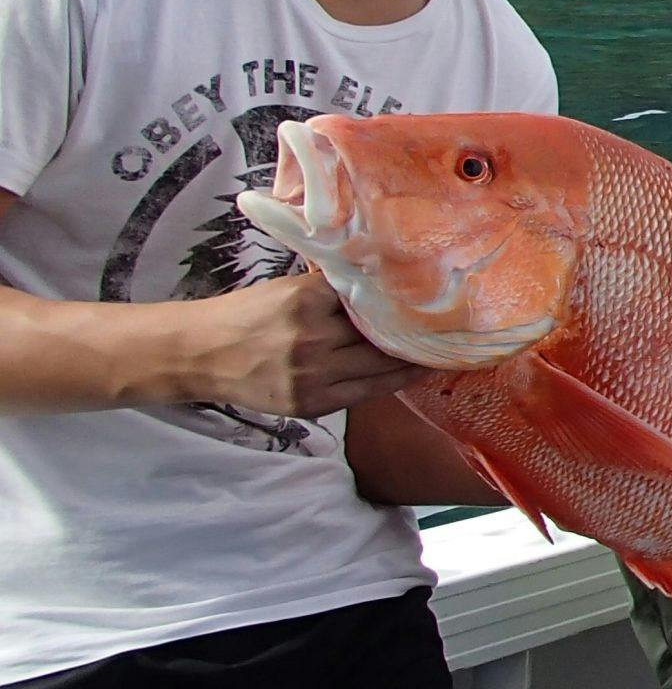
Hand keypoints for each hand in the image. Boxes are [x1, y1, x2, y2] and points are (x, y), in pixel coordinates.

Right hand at [183, 271, 432, 416]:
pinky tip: (415, 372)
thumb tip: (382, 286)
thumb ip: (330, 290)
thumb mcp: (287, 289)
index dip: (401, 300)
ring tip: (443, 348)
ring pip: (379, 366)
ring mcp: (312, 374)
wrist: (200, 354)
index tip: (435, 295)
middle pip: (380, 334)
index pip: (368, 298)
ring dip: (413, 358)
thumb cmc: (247, 314)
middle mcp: (312, 337)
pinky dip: (393, 381)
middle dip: (415, 331)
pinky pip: (366, 393)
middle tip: (453, 324)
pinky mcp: (311, 402)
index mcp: (306, 300)